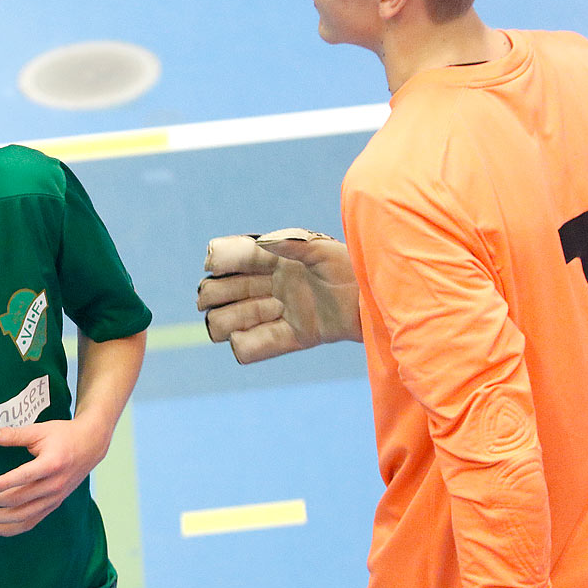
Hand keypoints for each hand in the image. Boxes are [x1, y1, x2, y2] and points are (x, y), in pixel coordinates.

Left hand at [0, 419, 102, 536]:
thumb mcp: (39, 430)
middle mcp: (54, 485)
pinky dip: (12, 529)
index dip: (4, 483)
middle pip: (18, 499)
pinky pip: (31, 521)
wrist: (90, 446)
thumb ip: (13, 434)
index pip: (25, 477)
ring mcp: (54, 498)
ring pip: (22, 515)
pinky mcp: (53, 505)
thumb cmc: (63, 435)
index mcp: (52, 464)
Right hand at [196, 227, 361, 362]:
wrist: (378, 304)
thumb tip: (264, 241)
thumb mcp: (324, 252)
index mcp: (278, 259)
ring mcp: (282, 312)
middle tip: (209, 299)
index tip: (211, 263)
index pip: (238, 257)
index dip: (220, 259)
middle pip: (225, 290)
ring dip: (225, 321)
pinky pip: (259, 345)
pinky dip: (246, 346)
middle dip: (213, 294)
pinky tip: (240, 342)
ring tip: (226, 325)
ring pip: (234, 319)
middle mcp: (274, 285)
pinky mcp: (295, 336)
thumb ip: (294, 244)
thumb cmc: (352, 270)